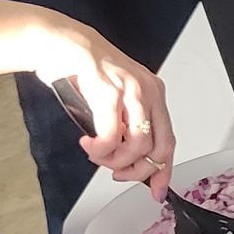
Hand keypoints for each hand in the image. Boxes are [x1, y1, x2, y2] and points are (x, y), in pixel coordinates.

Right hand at [28, 21, 175, 195]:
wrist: (64, 44)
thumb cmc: (86, 71)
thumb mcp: (116, 97)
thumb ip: (126, 124)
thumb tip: (129, 159)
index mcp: (154, 93)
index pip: (168, 140)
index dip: (163, 170)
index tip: (157, 189)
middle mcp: (149, 92)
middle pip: (159, 148)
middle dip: (138, 171)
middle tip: (118, 173)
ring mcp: (132, 92)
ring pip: (138, 146)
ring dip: (114, 160)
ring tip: (97, 155)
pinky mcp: (110, 94)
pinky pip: (111, 138)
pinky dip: (99, 150)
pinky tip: (88, 144)